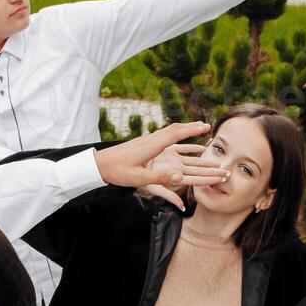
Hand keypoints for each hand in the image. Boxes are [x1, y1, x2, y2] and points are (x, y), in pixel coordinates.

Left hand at [93, 122, 214, 208]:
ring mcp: (146, 140)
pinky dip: (173, 133)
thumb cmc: (117, 172)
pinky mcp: (142, 143)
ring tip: (195, 128)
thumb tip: (180, 178)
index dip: (192, 130)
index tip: (205, 127)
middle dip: (191, 127)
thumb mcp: (139, 179)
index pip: (176, 134)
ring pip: (168, 130)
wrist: (99, 163)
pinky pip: (162, 135)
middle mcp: (150, 139)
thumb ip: (160, 179)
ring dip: (183, 128)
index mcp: (151, 146)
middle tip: (206, 125)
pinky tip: (175, 135)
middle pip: (174, 129)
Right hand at [141, 142, 226, 201]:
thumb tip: (182, 206)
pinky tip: (204, 146)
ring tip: (219, 161)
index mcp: (173, 177)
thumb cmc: (135, 179)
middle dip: (213, 172)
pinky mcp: (167, 150)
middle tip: (228, 172)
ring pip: (193, 160)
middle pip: (198, 171)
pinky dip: (194, 147)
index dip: (210, 179)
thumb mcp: (151, 188)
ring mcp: (172, 160)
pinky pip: (184, 148)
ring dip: (206, 160)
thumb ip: (168, 195)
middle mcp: (175, 169)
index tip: (223, 179)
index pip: (197, 179)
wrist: (123, 165)